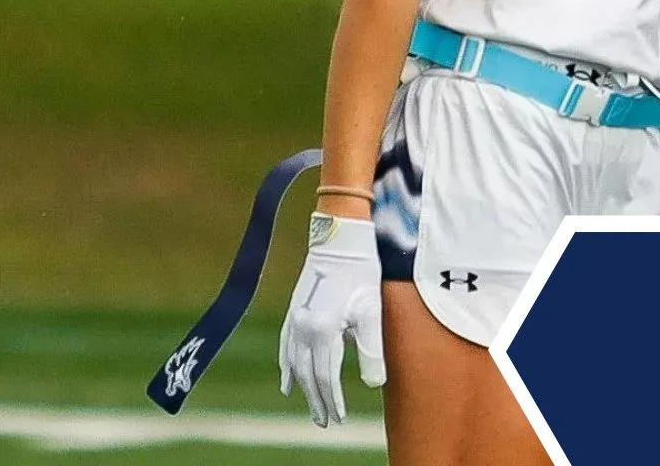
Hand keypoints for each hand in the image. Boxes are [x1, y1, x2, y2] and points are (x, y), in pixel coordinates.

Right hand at [280, 213, 384, 426]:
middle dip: (317, 399)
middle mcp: (303, 328)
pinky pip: (285, 347)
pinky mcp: (294, 310)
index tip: (339, 417)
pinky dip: (287, 367)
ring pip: (295, 363)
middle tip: (325, 422)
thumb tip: (373, 384)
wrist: (340, 238)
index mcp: (322, 330)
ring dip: (302, 388)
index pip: (326, 375)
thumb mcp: (371, 311)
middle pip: (308, 374)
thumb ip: (371, 349)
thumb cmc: (360, 273)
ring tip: (311, 407)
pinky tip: (288, 382)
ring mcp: (295, 319)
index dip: (332, 399)